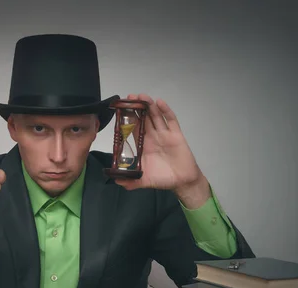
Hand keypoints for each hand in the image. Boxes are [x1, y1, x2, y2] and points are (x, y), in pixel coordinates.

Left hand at [115, 94, 210, 208]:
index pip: (133, 129)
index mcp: (143, 145)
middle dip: (137, 108)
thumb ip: (130, 181)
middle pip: (143, 119)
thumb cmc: (163, 179)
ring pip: (155, 116)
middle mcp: (153, 137)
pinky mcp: (176, 135)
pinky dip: (166, 111)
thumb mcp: (144, 181)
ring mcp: (164, 134)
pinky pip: (171, 120)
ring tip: (141, 96)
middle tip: (129, 97)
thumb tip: (115, 181)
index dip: (127, 119)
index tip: (120, 109)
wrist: (182, 182)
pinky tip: (159, 103)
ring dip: (149, 105)